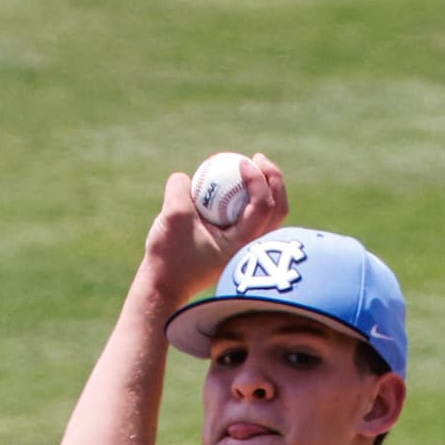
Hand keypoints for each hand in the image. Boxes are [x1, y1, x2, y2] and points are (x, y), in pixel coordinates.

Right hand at [140, 153, 287, 303]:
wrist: (166, 286)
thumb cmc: (170, 256)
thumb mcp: (171, 218)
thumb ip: (180, 191)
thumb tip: (186, 176)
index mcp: (243, 244)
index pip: (265, 205)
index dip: (258, 178)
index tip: (242, 162)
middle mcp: (252, 249)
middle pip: (278, 210)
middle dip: (273, 179)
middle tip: (258, 159)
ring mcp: (248, 250)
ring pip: (270, 216)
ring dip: (266, 189)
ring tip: (253, 168)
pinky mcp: (239, 249)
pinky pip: (254, 220)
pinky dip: (251, 201)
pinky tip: (237, 187)